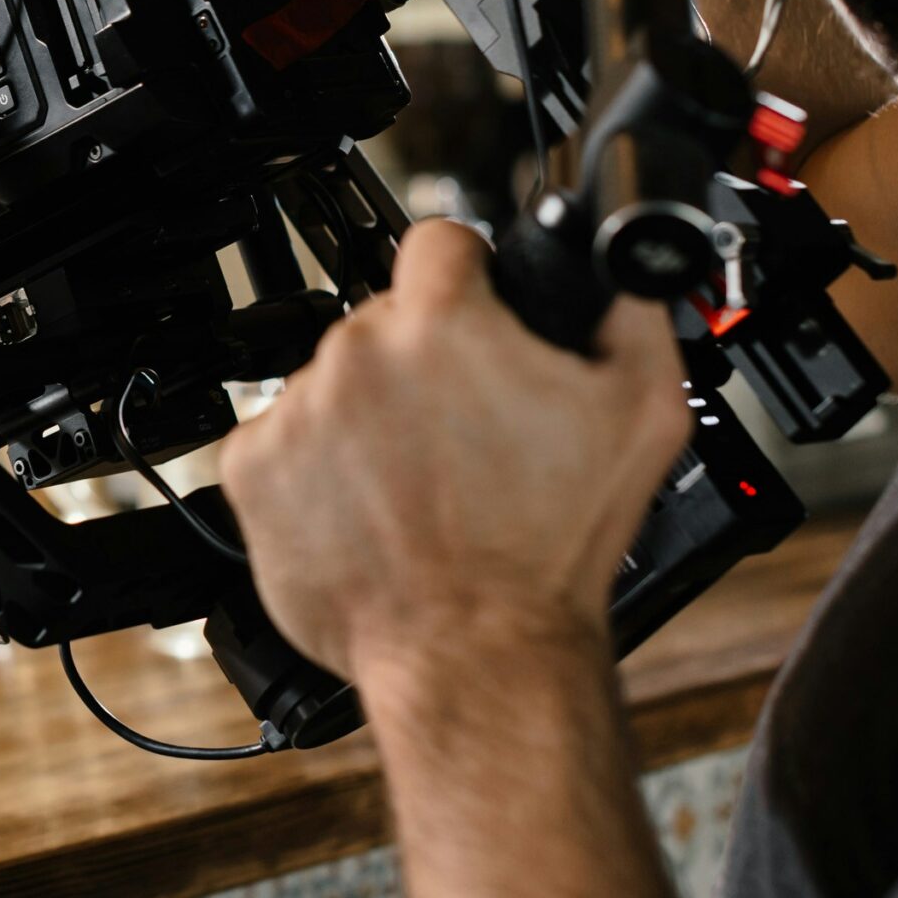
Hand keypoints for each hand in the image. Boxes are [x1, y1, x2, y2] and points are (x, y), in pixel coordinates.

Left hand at [216, 221, 691, 687]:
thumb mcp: (645, 409)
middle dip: (423, 363)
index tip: (475, 308)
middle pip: (386, 322)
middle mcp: (357, 355)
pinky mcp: (252, 467)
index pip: (440, 243)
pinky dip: (316, 469)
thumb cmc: (553, 548)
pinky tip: (369, 508)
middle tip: (462, 430)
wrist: (477, 653)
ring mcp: (296, 410)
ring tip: (419, 484)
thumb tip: (617, 268)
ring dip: (368, 419)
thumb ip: (630, 311)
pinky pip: (283, 441)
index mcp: (441, 324)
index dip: (468, 276)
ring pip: (334, 384)